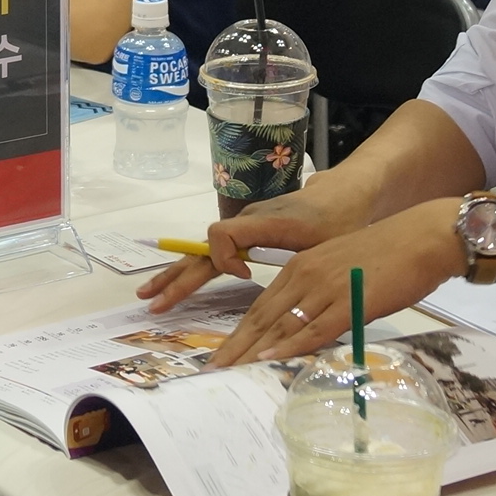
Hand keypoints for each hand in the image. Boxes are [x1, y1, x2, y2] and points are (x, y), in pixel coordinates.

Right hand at [136, 167, 382, 310]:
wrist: (345, 194)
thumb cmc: (340, 220)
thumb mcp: (327, 245)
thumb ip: (302, 267)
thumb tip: (286, 300)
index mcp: (265, 223)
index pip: (224, 234)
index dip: (225, 258)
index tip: (246, 276)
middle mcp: (247, 223)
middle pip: (202, 248)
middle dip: (177, 277)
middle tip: (152, 301)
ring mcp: (244, 228)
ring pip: (201, 251)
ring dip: (176, 275)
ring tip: (150, 296)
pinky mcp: (247, 235)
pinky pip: (212, 253)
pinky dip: (191, 271)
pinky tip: (176, 285)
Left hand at [206, 199, 464, 365]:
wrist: (422, 237)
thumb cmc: (389, 256)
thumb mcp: (341, 271)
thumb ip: (321, 296)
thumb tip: (307, 327)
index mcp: (301, 267)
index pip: (262, 306)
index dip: (239, 333)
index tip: (221, 355)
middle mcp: (305, 275)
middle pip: (262, 317)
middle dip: (235, 347)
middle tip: (211, 370)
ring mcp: (325, 288)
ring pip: (281, 325)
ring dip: (252, 351)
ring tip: (228, 372)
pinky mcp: (349, 302)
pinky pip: (313, 329)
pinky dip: (289, 346)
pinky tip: (268, 358)